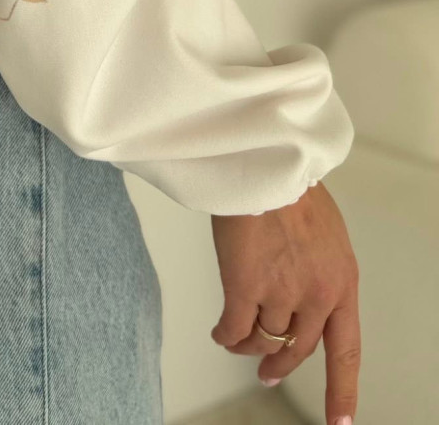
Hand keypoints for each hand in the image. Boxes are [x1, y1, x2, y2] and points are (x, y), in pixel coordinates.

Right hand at [209, 181, 359, 424]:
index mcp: (342, 283)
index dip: (343, 390)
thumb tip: (303, 299)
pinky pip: (233, 330)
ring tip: (235, 334)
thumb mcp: (327, 237)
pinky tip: (219, 332)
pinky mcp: (245, 287)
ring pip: (261, 338)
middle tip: (267, 373)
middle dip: (279, 366)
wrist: (265, 165)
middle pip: (297, 349)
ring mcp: (280, 294)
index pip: (346, 350)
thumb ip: (321, 272)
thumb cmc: (291, 187)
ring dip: (247, 341)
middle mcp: (316, 296)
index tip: (340, 422)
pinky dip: (225, 336)